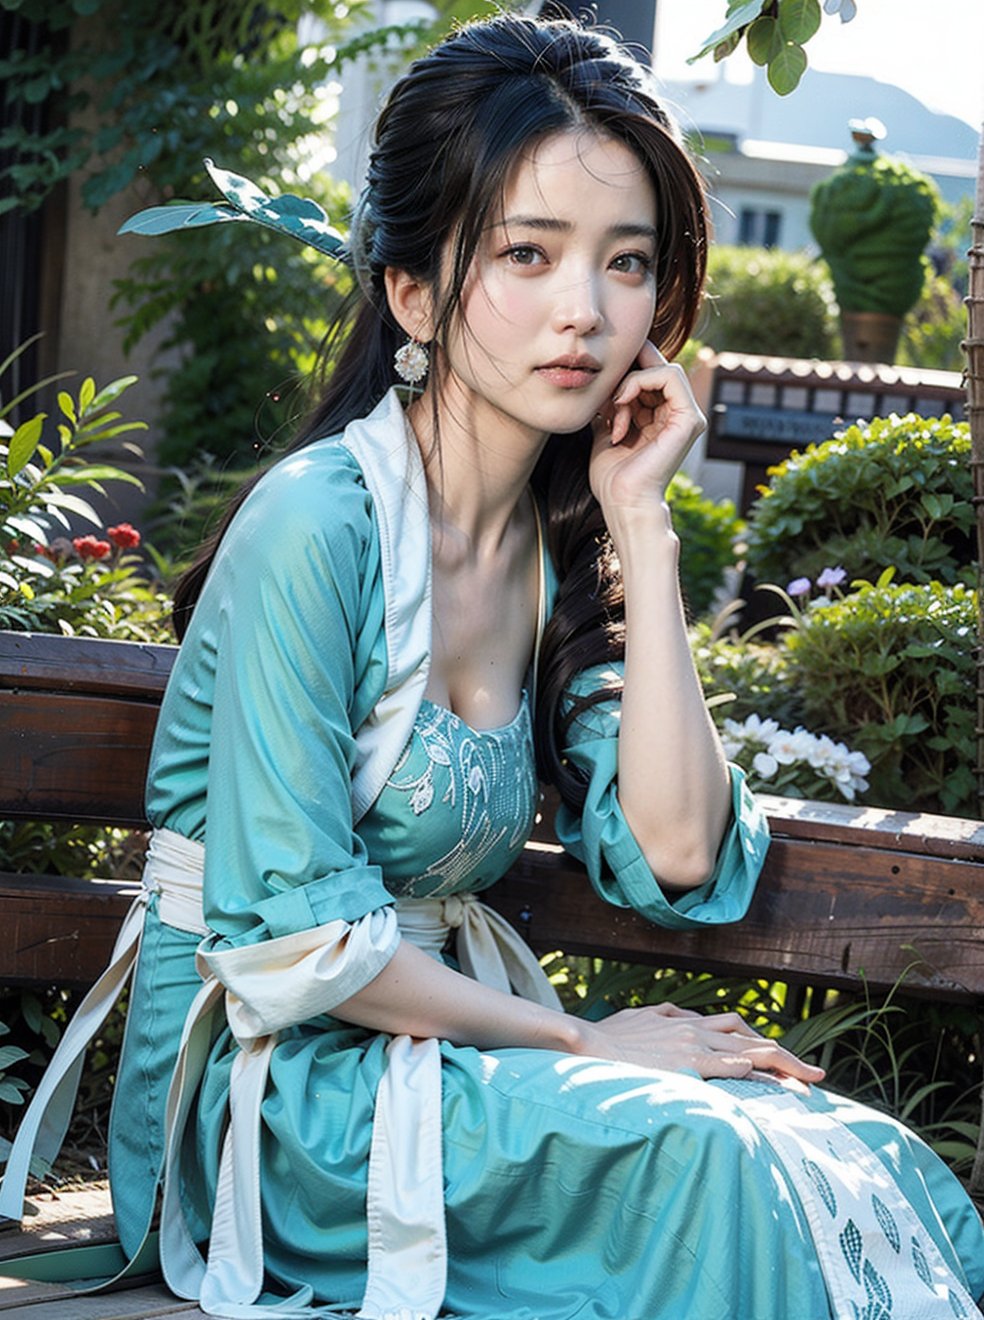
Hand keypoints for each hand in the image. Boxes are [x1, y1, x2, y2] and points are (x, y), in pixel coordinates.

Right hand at [579, 1002, 824, 1086]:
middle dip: (787, 1058)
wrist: (586, 1042)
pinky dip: (749, 1068)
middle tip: (816, 1075)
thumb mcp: (642, 1020)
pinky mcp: (683, 1061)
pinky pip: (724, 1063)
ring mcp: (690, 1045)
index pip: (737, 1029)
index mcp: (686, 1022)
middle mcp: (694, 1029)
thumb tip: (684, 1020)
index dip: (764, 1045)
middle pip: (753, 1039)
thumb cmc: (609, 1038)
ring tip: (807, 1081)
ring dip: (782, 1063)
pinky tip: (771, 1078)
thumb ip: (666, 1018)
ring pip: (748, 1049)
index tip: (786, 1062)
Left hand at [589, 341, 704, 515]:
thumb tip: (603, 388)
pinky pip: (669, 376)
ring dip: (630, 382)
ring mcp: (687, 417)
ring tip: (615, 406)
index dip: (629, 368)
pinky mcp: (689, 419)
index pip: (652, 375)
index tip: (603, 382)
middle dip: (628, 371)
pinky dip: (640, 382)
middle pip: (659, 368)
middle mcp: (678, 415)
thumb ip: (611, 408)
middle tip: (608, 390)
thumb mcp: (607, 432)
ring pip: (664, 369)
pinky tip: (622, 401)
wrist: (622, 502)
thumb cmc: (613, 479)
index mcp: (662, 418)